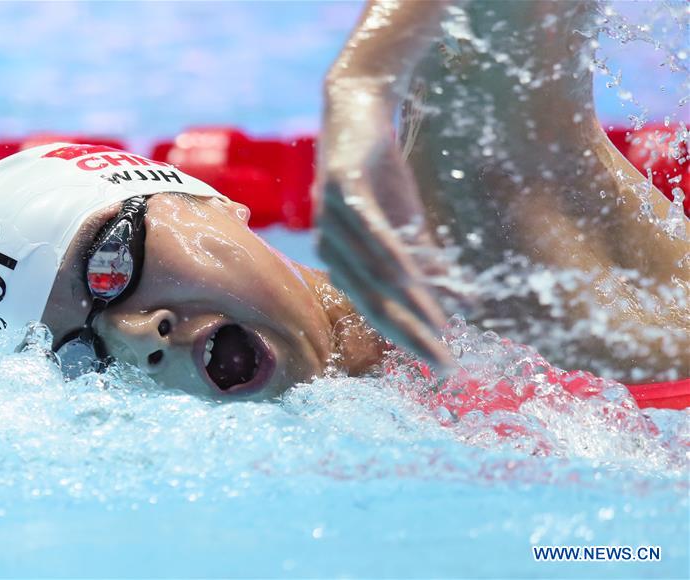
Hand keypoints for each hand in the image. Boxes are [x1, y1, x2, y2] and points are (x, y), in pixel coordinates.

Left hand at [316, 130, 453, 369]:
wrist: (360, 113)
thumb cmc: (381, 177)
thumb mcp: (411, 227)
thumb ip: (429, 267)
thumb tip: (465, 306)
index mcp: (343, 262)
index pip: (380, 310)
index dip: (411, 339)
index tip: (444, 366)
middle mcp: (330, 249)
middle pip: (375, 301)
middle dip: (412, 334)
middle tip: (444, 363)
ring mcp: (331, 220)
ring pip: (374, 271)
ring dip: (407, 301)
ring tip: (438, 327)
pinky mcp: (342, 189)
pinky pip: (368, 228)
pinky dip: (391, 252)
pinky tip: (411, 274)